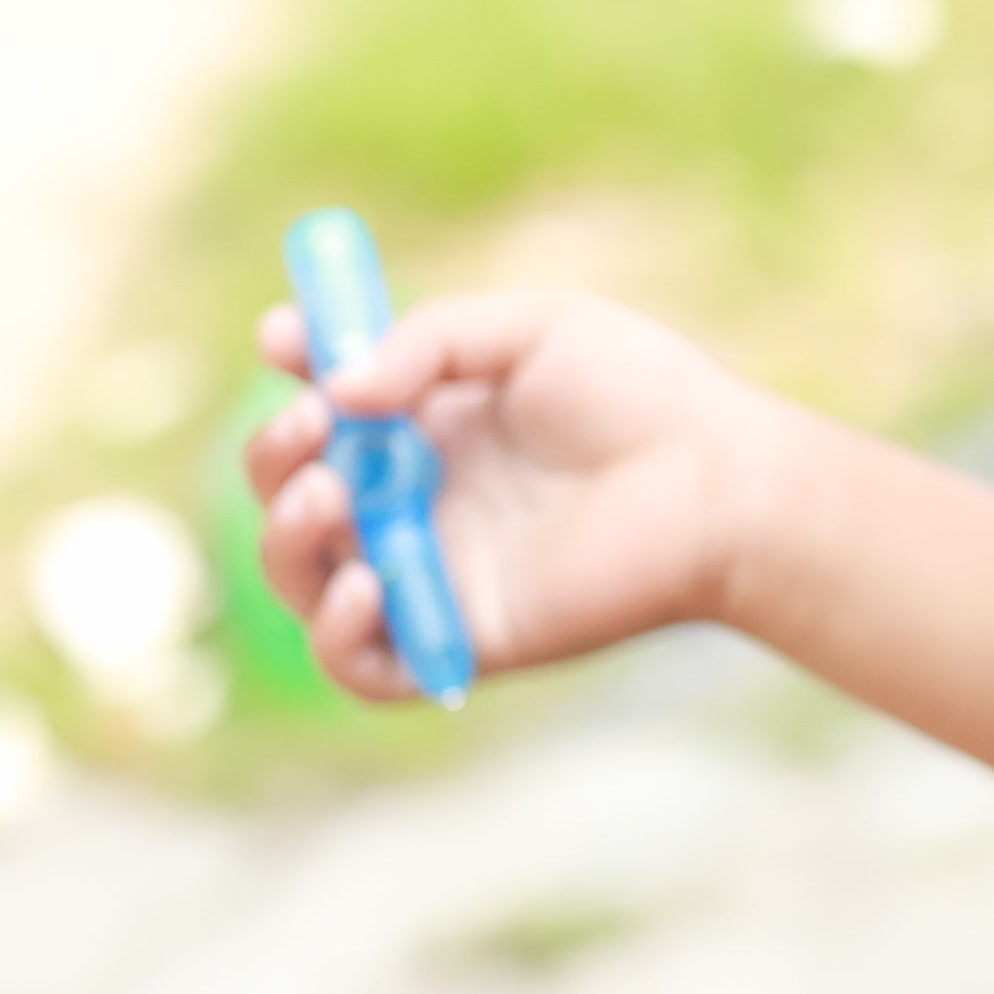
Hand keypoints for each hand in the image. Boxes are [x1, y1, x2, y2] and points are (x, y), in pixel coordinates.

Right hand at [244, 288, 778, 701]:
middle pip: (294, 494)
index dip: (292, 372)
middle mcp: (418, 501)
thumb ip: (428, 341)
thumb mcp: (533, 328)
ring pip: (306, 579)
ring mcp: (433, 573)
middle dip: (274, 454)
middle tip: (312, 424)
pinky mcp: (459, 639)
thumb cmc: (643, 395)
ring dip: (287, 538)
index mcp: (430, 425)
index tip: (282, 335)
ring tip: (329, 494)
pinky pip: (363, 664)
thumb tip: (335, 388)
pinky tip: (365, 579)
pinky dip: (337, 632)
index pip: (324, 408)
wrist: (720, 482)